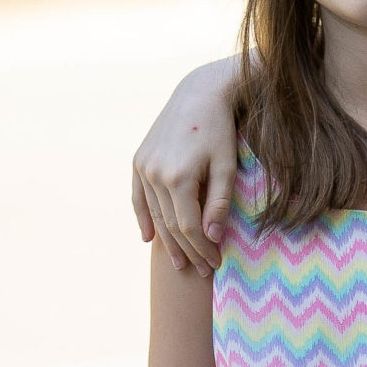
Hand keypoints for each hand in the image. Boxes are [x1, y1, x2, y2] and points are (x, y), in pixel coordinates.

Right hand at [130, 61, 240, 277]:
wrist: (198, 94)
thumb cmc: (220, 131)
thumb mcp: (227, 167)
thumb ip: (219, 204)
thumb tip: (212, 238)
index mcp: (179, 177)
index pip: (190, 227)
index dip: (204, 249)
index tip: (217, 264)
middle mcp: (155, 174)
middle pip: (172, 225)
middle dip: (189, 251)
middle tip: (204, 271)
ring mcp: (143, 167)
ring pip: (155, 214)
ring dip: (168, 241)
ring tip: (180, 262)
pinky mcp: (139, 160)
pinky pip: (138, 198)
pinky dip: (143, 218)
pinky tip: (148, 239)